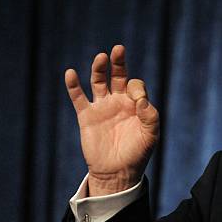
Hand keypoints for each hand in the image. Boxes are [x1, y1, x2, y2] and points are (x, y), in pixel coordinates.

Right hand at [65, 45, 159, 195]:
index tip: (137, 100)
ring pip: (98, 82)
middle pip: (117, 75)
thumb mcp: (151, 135)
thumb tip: (140, 99)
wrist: (118, 173)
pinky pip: (78, 98)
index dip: (136, 88)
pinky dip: (73, 86)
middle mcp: (118, 101)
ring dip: (98, 68)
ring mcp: (102, 107)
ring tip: (101, 57)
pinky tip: (70, 73)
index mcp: (135, 104)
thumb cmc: (138, 153)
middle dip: (118, 62)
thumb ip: (150, 115)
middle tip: (118, 49)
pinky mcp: (87, 116)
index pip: (135, 85)